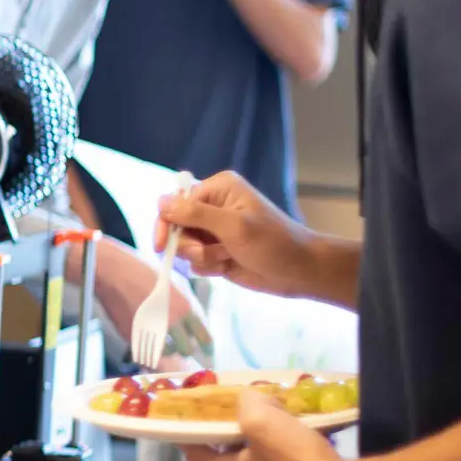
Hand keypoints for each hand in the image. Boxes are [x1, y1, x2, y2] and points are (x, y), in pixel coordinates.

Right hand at [89, 237, 210, 363]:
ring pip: (165, 354)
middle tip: (180, 347)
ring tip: (161, 345)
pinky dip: (148, 350)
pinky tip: (146, 343)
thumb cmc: (142, 273)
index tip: (208, 352)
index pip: (202, 334)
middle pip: (185, 349)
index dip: (206, 345)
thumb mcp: (169, 287)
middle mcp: (171, 323)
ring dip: (166, 352)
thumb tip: (185, 323)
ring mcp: (152, 332)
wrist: (113, 274)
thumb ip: (179, 306)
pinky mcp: (134, 338)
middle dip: (184, 350)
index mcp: (183, 308)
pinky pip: (146, 351)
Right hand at [155, 171, 336, 301]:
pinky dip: (208, 267)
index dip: (166, 225)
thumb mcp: (233, 225)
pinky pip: (195, 262)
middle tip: (211, 254)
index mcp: (218, 189)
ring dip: (202, 258)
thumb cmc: (272, 243)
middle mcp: (213, 207)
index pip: (175, 203)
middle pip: (176, 227)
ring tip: (226, 258)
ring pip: (184, 247)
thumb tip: (160, 201)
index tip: (162, 247)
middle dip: (189, 245)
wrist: (300, 271)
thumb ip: (195, 214)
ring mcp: (214, 232)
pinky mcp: (217, 252)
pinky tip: (228, 267)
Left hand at [178, 390, 351, 460]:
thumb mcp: (261, 418)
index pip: (197, 456)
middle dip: (235, 440)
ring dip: (266, 450)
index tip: (187, 423)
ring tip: (279, 428)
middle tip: (244, 418)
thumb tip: (251, 400)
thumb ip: (248, 404)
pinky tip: (305, 444)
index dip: (190, 437)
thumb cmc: (292, 458)